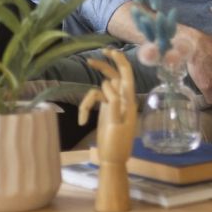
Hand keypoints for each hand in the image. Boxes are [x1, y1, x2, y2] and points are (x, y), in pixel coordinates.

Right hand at [80, 50, 137, 164]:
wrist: (113, 160)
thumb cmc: (117, 145)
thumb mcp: (116, 125)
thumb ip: (113, 104)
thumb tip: (106, 84)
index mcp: (129, 101)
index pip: (127, 76)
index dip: (120, 61)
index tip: (110, 51)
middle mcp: (122, 99)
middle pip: (114, 76)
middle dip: (104, 67)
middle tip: (91, 59)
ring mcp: (113, 103)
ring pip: (99, 90)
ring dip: (88, 101)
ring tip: (83, 118)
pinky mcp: (105, 109)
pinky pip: (94, 100)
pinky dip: (86, 108)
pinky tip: (82, 121)